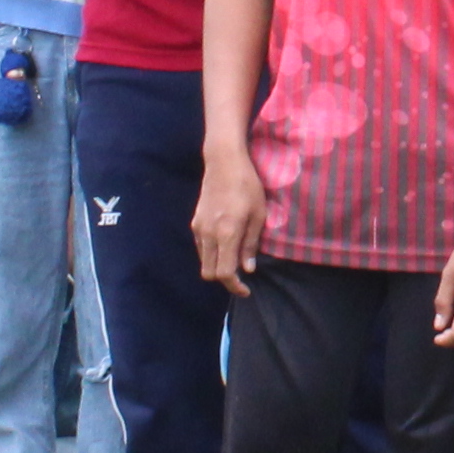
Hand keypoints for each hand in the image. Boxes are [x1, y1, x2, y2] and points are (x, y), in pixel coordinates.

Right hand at [192, 156, 266, 292]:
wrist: (223, 162)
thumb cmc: (247, 185)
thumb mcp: (258, 214)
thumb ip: (251, 244)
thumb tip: (247, 269)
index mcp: (226, 233)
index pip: (223, 273)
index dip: (234, 286)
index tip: (246, 290)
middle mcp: (208, 234)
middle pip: (209, 273)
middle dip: (224, 280)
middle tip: (241, 277)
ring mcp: (198, 228)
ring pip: (203, 261)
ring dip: (217, 267)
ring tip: (235, 260)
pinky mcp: (195, 222)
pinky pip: (201, 248)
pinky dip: (212, 254)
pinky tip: (226, 245)